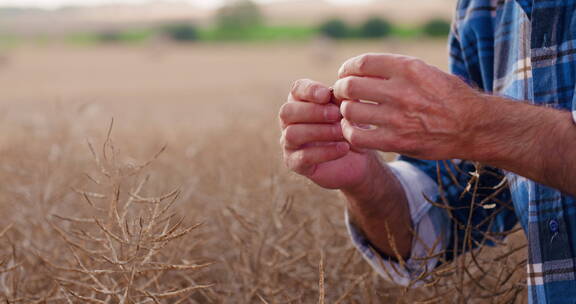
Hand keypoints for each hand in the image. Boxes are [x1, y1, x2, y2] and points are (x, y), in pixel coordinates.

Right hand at [279, 79, 381, 190]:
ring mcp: (289, 143)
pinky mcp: (295, 163)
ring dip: (319, 131)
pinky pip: (303, 157)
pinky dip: (325, 152)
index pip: (296, 90)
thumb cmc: (351, 128)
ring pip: (292, 134)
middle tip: (336, 114)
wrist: (361, 158)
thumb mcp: (350, 110)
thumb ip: (341, 99)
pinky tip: (343, 148)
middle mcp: (289, 122)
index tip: (327, 94)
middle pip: (287, 112)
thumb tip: (336, 90)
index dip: (309, 90)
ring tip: (341, 132)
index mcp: (301, 102)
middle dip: (312, 111)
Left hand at [333, 53, 484, 159]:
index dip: (347, 68)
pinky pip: (358, 136)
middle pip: (351, 86)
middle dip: (341, 89)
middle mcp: (401, 91)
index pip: (362, 63)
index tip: (345, 74)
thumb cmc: (448, 96)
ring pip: (351, 111)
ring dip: (345, 111)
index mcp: (409, 69)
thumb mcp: (426, 71)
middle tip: (342, 94)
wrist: (472, 126)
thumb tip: (361, 69)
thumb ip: (396, 69)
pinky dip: (349, 132)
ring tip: (350, 111)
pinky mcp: (396, 141)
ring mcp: (398, 118)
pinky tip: (353, 130)